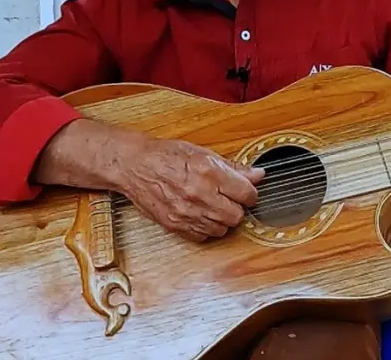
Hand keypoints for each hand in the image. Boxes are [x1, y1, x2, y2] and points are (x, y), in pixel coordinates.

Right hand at [118, 138, 263, 241]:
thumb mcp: (202, 153)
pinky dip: (206, 228)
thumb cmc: (165, 156)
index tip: (245, 190)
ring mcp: (186, 212)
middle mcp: (198, 194)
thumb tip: (256, 175)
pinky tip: (201, 214)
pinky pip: (203, 236)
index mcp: (208, 172)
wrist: (134, 166)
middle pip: (236, 216)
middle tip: (229, 198)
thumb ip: (232, 167)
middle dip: (236, 208)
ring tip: (213, 205)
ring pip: (221, 229)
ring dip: (222, 219)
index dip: (249, 192)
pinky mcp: (175, 225)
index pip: (247, 194)